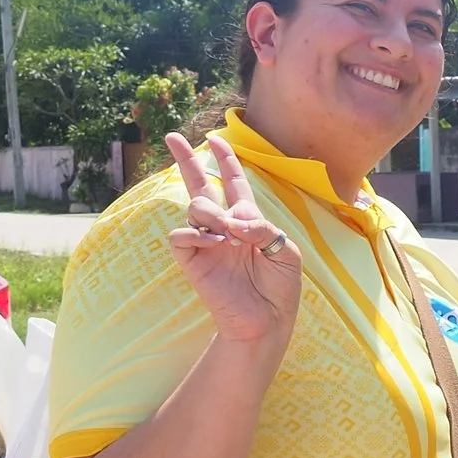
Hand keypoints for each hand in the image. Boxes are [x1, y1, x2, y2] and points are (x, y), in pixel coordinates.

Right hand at [163, 133, 302, 346]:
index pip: (234, 184)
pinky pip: (181, 235)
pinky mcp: (191, 261)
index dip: (226, 161)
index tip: (217, 140)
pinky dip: (197, 234)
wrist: (267, 320)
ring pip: (195, 207)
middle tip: (172, 137)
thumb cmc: (280, 288)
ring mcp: (205, 242)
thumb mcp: (284, 251)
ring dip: (213, 213)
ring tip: (229, 234)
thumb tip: (232, 219)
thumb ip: (263, 227)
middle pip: (200, 185)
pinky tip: (214, 242)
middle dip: (186, 160)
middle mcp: (223, 227)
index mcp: (248, 221)